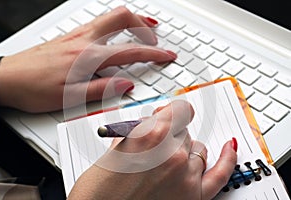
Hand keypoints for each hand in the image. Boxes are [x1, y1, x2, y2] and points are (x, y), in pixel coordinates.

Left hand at [0, 6, 175, 112]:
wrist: (7, 78)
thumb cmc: (34, 88)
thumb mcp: (69, 98)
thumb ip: (101, 90)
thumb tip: (126, 84)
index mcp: (87, 56)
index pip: (129, 50)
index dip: (152, 53)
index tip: (166, 56)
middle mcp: (84, 40)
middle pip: (121, 18)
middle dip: (144, 25)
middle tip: (155, 38)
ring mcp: (76, 35)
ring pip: (110, 16)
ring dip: (130, 21)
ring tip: (142, 30)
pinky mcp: (70, 36)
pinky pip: (98, 22)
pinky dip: (114, 25)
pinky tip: (114, 35)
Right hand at [68, 100, 236, 199]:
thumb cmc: (101, 187)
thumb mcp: (117, 145)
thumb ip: (142, 128)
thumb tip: (157, 120)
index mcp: (152, 135)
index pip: (181, 109)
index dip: (174, 112)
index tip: (170, 116)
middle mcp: (172, 154)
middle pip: (185, 132)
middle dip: (171, 137)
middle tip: (155, 149)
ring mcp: (185, 176)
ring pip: (198, 149)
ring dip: (185, 152)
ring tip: (165, 163)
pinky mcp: (193, 196)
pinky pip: (220, 174)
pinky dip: (226, 159)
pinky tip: (229, 148)